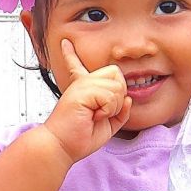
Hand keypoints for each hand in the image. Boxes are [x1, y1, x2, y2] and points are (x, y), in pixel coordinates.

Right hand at [44, 40, 130, 162]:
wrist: (61, 146)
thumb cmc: (80, 138)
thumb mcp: (108, 125)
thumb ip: (120, 112)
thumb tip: (129, 98)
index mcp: (83, 89)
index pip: (78, 66)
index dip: (71, 55)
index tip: (65, 43)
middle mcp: (82, 83)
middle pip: (116, 74)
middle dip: (118, 96)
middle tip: (102, 112)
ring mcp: (81, 85)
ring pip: (117, 87)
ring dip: (112, 107)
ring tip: (95, 116)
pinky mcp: (82, 91)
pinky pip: (111, 96)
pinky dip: (107, 111)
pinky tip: (93, 116)